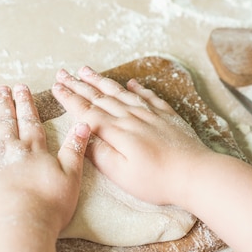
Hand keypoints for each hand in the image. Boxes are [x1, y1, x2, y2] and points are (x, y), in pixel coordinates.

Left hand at [0, 84, 89, 237]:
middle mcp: (7, 147)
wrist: (18, 226)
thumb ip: (74, 148)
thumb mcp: (71, 176)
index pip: (29, 120)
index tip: (20, 88)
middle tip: (1, 88)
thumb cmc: (49, 206)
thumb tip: (84, 123)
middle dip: (4, 102)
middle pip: (5, 120)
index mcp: (32, 148)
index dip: (25, 103)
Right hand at [52, 66, 211, 206]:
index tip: (55, 87)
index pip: (87, 111)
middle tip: (63, 73)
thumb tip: (82, 136)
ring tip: (86, 70)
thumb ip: (99, 153)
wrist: (195, 173)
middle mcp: (131, 117)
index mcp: (117, 132)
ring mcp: (150, 114)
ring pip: (121, 92)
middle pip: (100, 97)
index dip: (69, 98)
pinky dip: (138, 88)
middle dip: (79, 84)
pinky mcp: (167, 116)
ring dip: (102, 81)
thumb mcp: (121, 174)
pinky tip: (131, 83)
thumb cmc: (157, 180)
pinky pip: (148, 97)